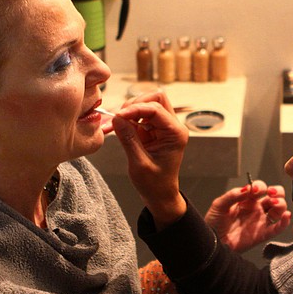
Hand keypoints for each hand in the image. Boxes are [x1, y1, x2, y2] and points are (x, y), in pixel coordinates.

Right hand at [106, 90, 187, 226]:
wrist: (160, 195)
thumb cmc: (154, 184)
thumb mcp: (139, 163)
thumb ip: (129, 139)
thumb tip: (117, 118)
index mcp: (175, 134)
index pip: (156, 108)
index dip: (135, 109)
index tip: (117, 115)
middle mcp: (173, 127)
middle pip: (155, 99)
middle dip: (135, 104)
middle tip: (119, 118)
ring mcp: (164, 127)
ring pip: (147, 104)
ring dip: (131, 111)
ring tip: (117, 125)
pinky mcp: (154, 130)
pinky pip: (141, 116)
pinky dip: (129, 119)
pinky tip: (119, 128)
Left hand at [205, 180, 290, 252]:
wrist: (212, 243)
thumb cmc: (214, 223)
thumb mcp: (219, 205)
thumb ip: (232, 195)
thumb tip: (247, 188)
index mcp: (247, 200)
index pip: (260, 188)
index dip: (261, 186)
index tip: (255, 190)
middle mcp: (256, 209)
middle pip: (274, 196)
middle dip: (277, 192)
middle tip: (271, 194)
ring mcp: (260, 221)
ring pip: (279, 210)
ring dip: (281, 204)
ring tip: (275, 204)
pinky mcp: (262, 234)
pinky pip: (277, 228)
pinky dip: (284, 222)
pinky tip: (285, 216)